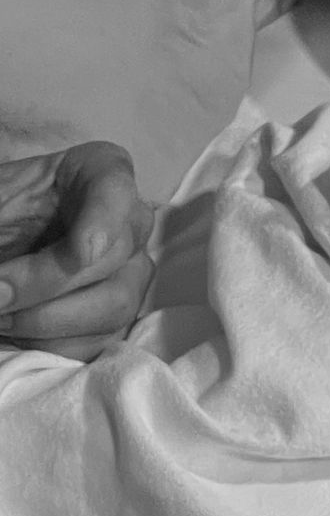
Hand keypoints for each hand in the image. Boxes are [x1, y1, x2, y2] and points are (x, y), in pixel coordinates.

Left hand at [0, 143, 154, 360]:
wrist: (5, 246)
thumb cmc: (5, 214)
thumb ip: (2, 218)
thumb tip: (3, 282)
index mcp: (98, 172)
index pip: (115, 186)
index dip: (103, 219)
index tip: (80, 254)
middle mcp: (128, 220)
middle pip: (113, 254)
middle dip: (47, 282)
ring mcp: (131, 270)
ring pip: (115, 303)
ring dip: (48, 319)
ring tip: (2, 316)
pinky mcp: (119, 315)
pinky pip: (99, 340)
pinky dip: (52, 343)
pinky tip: (17, 331)